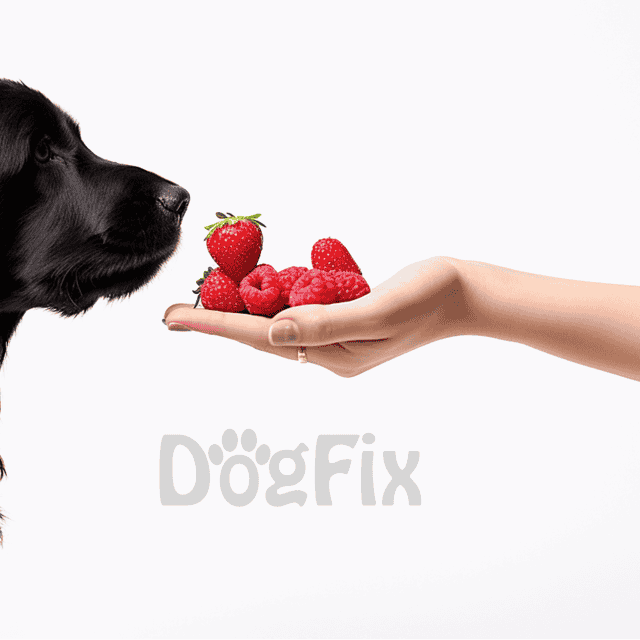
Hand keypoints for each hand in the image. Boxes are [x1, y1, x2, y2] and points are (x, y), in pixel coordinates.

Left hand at [162, 257, 473, 376]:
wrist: (468, 294)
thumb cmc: (430, 297)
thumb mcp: (378, 308)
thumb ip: (326, 320)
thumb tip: (271, 330)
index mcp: (332, 354)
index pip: (260, 338)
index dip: (213, 326)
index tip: (171, 318)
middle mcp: (329, 351)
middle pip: (261, 335)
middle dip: (218, 320)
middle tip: (175, 311)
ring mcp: (338, 336)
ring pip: (278, 322)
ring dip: (244, 308)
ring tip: (208, 295)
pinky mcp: (347, 318)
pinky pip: (301, 308)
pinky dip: (277, 295)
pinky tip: (262, 284)